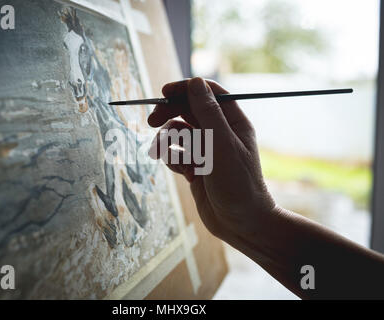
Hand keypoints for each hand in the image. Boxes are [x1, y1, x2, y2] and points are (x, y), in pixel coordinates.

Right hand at [148, 77, 275, 240]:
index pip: (206, 92)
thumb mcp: (221, 145)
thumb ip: (207, 113)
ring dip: (171, 145)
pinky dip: (175, 162)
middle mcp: (218, 132)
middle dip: (169, 115)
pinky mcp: (195, 166)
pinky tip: (187, 175)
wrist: (240, 223)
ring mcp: (205, 150)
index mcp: (231, 121)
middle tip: (151, 121)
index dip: (186, 88)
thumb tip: (195, 82)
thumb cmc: (238, 183)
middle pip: (186, 110)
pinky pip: (175, 154)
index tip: (164, 93)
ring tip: (181, 162)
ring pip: (177, 134)